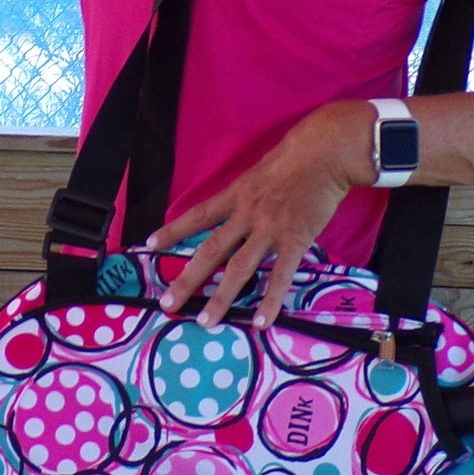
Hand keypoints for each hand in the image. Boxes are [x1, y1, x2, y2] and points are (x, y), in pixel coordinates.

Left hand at [148, 100, 375, 328]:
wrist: (324, 152)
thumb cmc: (295, 156)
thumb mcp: (259, 171)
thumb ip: (246, 194)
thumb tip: (236, 210)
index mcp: (236, 195)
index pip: (197, 216)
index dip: (172, 231)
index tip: (149, 245)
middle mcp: (246, 215)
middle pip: (210, 251)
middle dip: (187, 279)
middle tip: (167, 303)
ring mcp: (270, 230)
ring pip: (239, 269)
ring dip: (221, 298)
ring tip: (205, 322)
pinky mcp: (295, 240)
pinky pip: (280, 276)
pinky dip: (270, 300)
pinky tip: (261, 322)